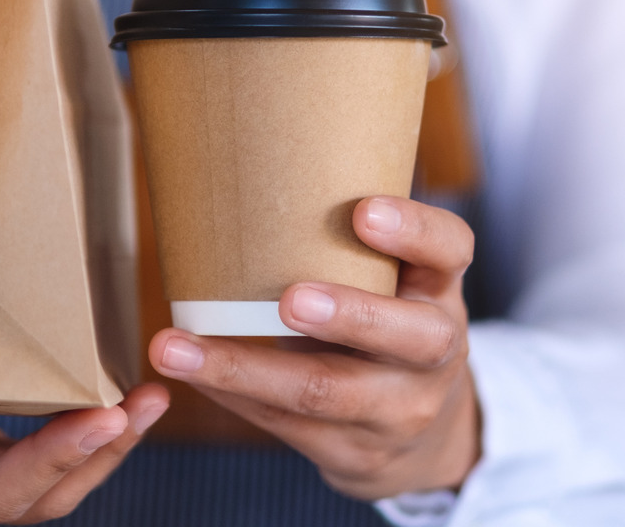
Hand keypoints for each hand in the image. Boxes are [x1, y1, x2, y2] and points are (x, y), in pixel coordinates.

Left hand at [149, 196, 479, 499]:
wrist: (423, 432)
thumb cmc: (385, 323)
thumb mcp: (393, 282)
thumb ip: (350, 246)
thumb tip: (244, 172)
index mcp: (439, 288)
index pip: (449, 249)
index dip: (413, 230)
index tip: (364, 211)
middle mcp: (434, 350)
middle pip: (406, 336)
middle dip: (347, 316)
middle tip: (288, 299)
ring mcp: (400, 408)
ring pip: (326, 392)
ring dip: (244, 369)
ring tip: (175, 348)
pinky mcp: (356, 451)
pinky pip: (287, 423)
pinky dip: (231, 394)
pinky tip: (188, 372)